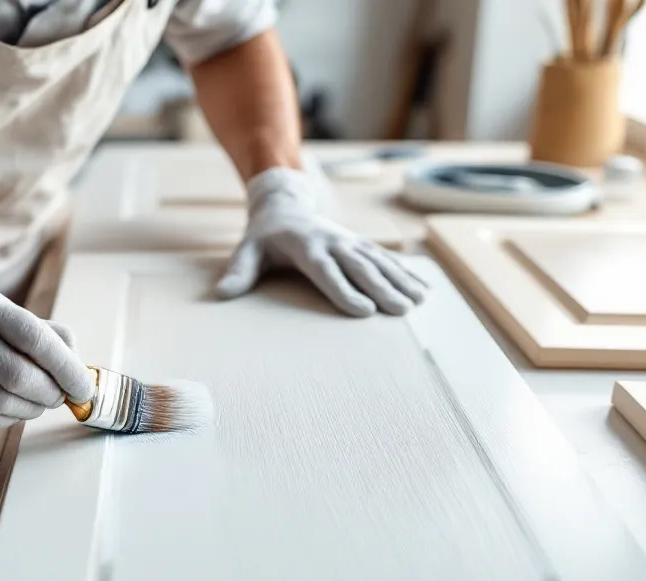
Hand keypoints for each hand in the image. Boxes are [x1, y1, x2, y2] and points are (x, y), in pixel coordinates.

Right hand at [0, 277, 95, 427]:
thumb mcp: (10, 313)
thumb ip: (51, 337)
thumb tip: (81, 376)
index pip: (34, 338)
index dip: (66, 367)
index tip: (85, 388)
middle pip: (18, 377)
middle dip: (50, 393)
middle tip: (61, 396)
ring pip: (2, 404)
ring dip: (31, 409)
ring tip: (36, 401)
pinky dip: (8, 417)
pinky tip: (10, 405)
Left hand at [215, 166, 427, 316]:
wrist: (283, 204)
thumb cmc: (263, 236)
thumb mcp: (246, 250)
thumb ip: (238, 272)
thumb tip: (221, 295)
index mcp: (305, 246)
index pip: (326, 271)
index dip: (344, 290)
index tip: (363, 311)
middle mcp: (332, 242)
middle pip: (359, 267)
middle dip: (382, 289)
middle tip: (401, 310)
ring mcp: (349, 242)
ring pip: (378, 262)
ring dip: (400, 281)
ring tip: (419, 301)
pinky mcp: (359, 245)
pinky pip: (385, 259)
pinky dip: (405, 272)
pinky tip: (424, 288)